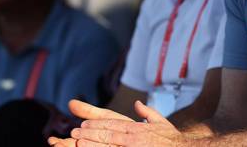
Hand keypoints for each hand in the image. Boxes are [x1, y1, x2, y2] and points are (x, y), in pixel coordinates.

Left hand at [63, 100, 187, 146]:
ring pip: (108, 145)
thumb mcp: (161, 123)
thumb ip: (147, 112)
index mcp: (137, 128)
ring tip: (78, 142)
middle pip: (107, 133)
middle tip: (74, 132)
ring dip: (92, 143)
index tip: (83, 124)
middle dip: (89, 133)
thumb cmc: (172, 139)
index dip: (96, 124)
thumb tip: (137, 104)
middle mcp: (134, 137)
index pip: (112, 124)